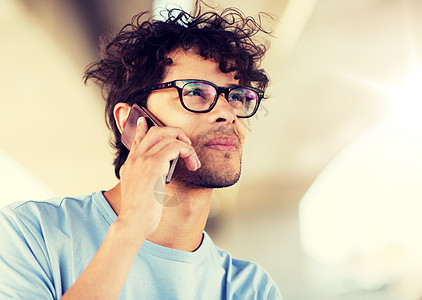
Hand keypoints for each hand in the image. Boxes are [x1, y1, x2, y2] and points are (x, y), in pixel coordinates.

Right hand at [116, 117, 200, 243]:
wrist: (132, 223)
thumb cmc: (139, 215)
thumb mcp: (140, 193)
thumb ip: (146, 181)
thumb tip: (158, 179)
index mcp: (130, 165)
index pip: (136, 139)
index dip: (141, 128)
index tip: (144, 121)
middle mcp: (135, 158)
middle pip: (156, 131)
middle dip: (175, 134)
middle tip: (186, 147)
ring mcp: (143, 159)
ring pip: (168, 137)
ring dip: (186, 146)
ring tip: (193, 161)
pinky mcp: (153, 164)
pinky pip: (175, 147)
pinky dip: (188, 152)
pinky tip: (192, 164)